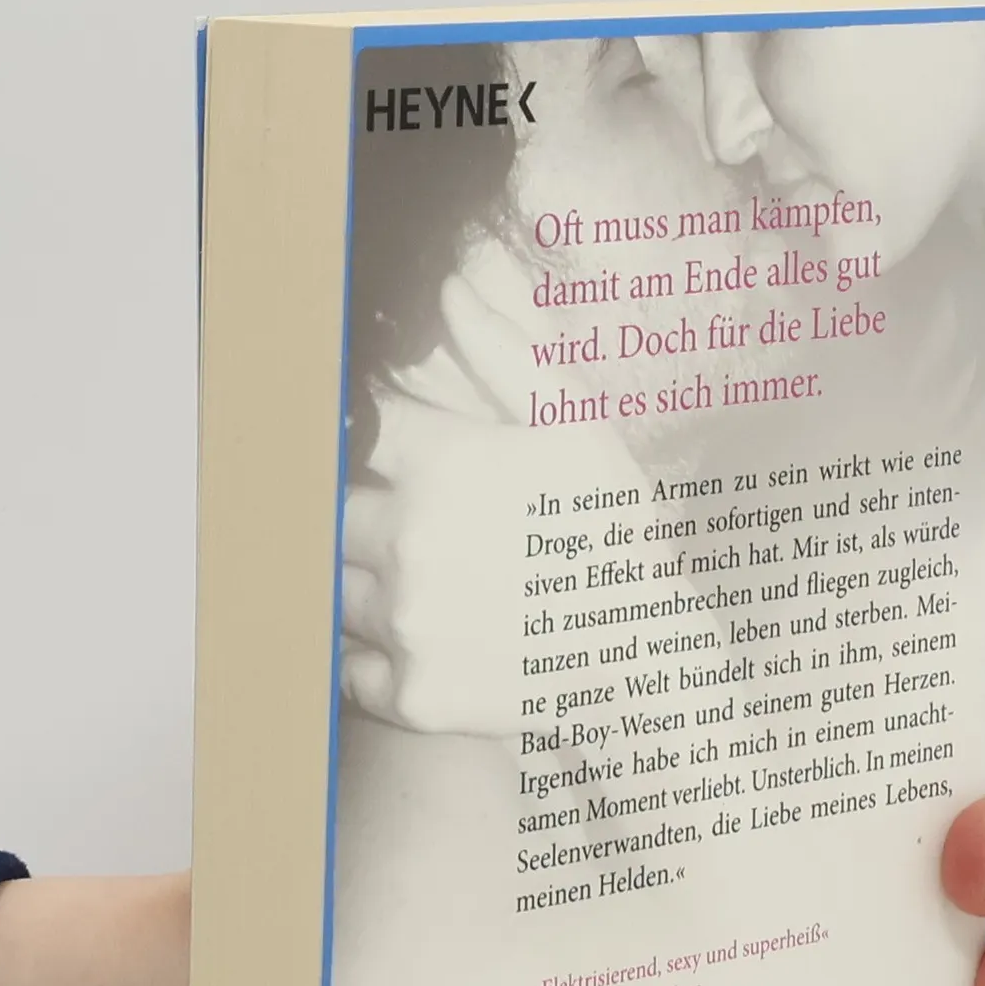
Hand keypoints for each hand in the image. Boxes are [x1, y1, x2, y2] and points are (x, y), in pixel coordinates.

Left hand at [340, 264, 669, 736]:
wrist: (652, 661)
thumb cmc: (618, 537)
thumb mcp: (579, 432)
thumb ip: (507, 358)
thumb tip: (449, 291)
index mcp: (441, 466)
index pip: (362, 433)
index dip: (379, 443)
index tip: (398, 460)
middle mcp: (407, 541)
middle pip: (333, 514)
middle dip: (362, 517)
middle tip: (415, 533)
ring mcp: (404, 622)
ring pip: (332, 589)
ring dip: (357, 582)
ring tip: (417, 586)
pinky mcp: (408, 694)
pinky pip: (348, 667)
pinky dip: (365, 655)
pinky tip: (413, 641)